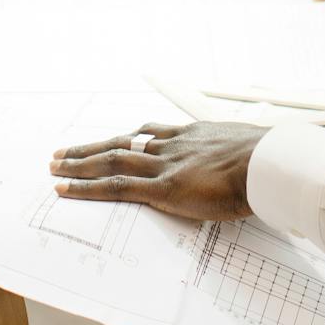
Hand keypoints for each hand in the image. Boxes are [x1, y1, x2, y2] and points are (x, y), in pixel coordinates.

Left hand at [50, 122, 266, 220]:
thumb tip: (245, 168)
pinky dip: (86, 188)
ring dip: (79, 162)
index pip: (151, 134)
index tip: (112, 140)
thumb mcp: (248, 150)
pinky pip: (116, 187)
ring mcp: (165, 165)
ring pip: (111, 160)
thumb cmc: (268, 161)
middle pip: (122, 142)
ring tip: (55, 166)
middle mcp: (172, 145)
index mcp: (193, 135)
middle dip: (91, 148)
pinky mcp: (162, 189)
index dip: (128, 138)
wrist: (269, 164)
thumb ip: (236, 158)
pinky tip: (64, 189)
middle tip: (63, 151)